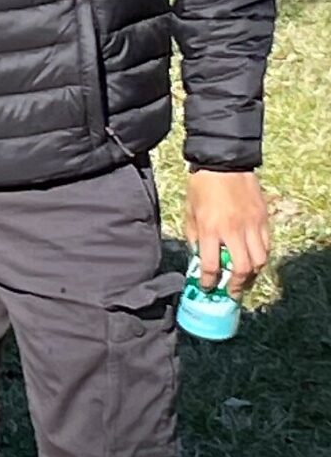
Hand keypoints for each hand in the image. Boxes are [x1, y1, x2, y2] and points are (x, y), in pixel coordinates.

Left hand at [182, 168, 270, 294]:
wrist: (224, 164)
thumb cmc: (202, 187)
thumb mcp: (190, 213)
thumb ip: (196, 237)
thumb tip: (200, 257)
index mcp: (210, 229)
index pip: (211, 265)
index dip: (208, 281)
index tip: (206, 287)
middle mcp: (233, 230)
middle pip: (241, 268)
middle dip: (236, 285)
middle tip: (231, 292)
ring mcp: (252, 225)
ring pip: (260, 260)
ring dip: (252, 274)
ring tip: (244, 279)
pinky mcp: (264, 219)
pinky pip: (267, 245)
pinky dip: (261, 257)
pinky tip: (253, 260)